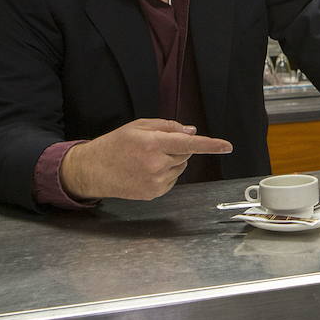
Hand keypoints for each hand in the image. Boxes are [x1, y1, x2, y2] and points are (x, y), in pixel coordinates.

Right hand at [60, 118, 232, 200]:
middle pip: (186, 153)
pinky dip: (165, 173)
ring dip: (171, 161)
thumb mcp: (138, 126)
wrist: (93, 170)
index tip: (227, 146)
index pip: (189, 143)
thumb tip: (191, 130)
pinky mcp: (154, 193)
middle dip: (177, 148)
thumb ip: (167, 126)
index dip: (211, 145)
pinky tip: (145, 171)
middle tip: (154, 146)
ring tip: (146, 160)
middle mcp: (156, 164)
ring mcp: (156, 181)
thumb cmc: (115, 145)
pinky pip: (172, 179)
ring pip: (180, 167)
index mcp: (153, 143)